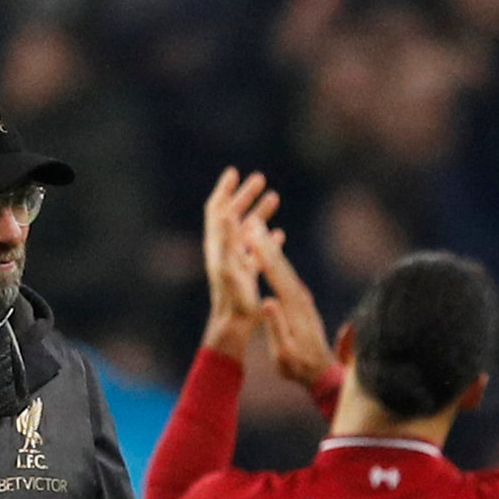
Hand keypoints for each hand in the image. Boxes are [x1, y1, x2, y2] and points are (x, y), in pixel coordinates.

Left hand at [198, 166, 279, 357]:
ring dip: (259, 213)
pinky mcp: (247, 275)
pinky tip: (279, 233)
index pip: (218, 211)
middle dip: (245, 196)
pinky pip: (256, 251)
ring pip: (247, 231)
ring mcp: (236, 262)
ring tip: (275, 197)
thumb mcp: (229, 267)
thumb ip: (226, 240)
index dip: (224, 190)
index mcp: (219, 246)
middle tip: (260, 179)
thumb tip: (225, 213)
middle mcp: (225, 251)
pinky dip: (266, 238)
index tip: (233, 172)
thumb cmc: (233, 300)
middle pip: (233, 216)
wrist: (234, 326)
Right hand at [245, 219, 339, 395]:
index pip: (276, 275)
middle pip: (281, 266)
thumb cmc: (299, 366)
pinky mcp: (302, 303)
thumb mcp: (285, 351)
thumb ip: (277, 327)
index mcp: (293, 308)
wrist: (322, 373)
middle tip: (253, 221)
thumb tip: (267, 302)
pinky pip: (288, 277)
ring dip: (272, 249)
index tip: (252, 234)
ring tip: (258, 231)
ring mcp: (303, 300)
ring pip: (285, 269)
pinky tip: (271, 255)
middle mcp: (300, 299)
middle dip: (266, 243)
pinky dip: (278, 263)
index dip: (264, 253)